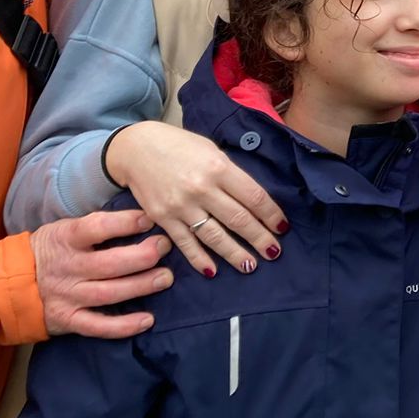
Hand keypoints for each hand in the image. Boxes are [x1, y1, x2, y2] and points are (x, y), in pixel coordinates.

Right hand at [31, 209, 173, 338]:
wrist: (7, 284)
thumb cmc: (48, 251)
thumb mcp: (63, 229)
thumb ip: (94, 227)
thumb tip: (139, 219)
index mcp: (65, 239)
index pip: (97, 228)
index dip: (125, 223)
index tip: (149, 220)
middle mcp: (67, 268)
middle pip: (110, 264)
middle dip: (143, 256)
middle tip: (165, 248)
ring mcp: (67, 296)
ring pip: (109, 293)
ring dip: (141, 286)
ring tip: (165, 278)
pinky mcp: (68, 319)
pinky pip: (98, 326)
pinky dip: (123, 326)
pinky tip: (147, 320)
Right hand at [106, 121, 287, 276]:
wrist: (136, 148)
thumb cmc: (180, 146)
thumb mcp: (211, 150)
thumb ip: (231, 175)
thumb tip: (253, 201)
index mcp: (219, 167)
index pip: (254, 197)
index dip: (271, 215)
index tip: (282, 227)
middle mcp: (201, 188)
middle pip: (238, 219)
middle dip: (259, 239)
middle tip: (273, 252)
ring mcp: (181, 206)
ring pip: (215, 236)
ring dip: (235, 254)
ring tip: (250, 265)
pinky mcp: (163, 218)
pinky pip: (185, 243)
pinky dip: (199, 259)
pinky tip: (213, 270)